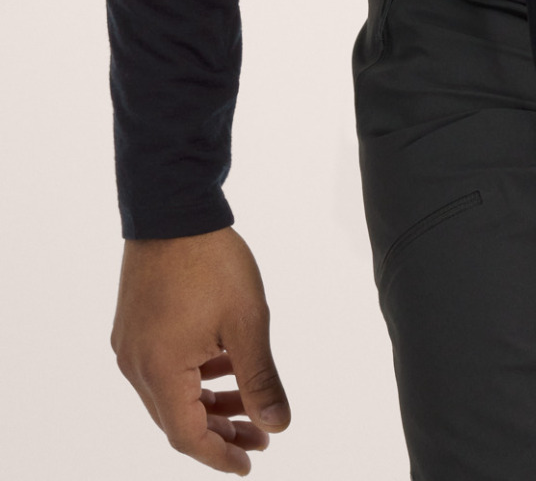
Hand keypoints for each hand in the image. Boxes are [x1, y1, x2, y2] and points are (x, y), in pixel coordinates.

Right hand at [112, 228, 289, 472]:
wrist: (173, 207)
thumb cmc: (211, 262)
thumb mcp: (247, 322)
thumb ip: (261, 378)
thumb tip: (278, 425)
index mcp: (160, 371)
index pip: (188, 436)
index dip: (221, 454)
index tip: (250, 464)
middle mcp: (136, 366)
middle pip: (177, 419)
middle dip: (220, 430)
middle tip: (260, 436)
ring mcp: (131, 345)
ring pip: (170, 393)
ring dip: (208, 402)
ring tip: (248, 402)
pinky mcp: (134, 325)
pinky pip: (163, 367)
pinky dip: (193, 375)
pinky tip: (224, 365)